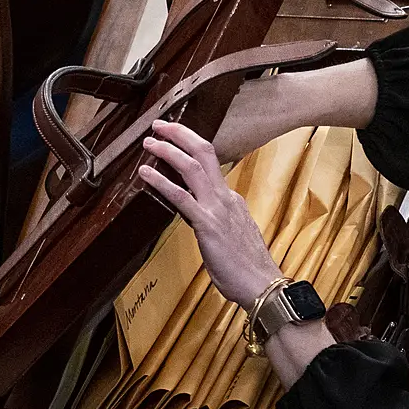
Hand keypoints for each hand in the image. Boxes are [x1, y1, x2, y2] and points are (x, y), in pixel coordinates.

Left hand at [138, 120, 280, 308]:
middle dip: (181, 134)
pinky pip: (181, 197)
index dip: (191, 147)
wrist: (262, 284)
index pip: (211, 164)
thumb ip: (220, 222)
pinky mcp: (207, 224)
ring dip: (169, 150)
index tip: (175, 138)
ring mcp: (217, 208)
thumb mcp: (234, 236)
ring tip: (149, 141)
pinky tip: (145, 172)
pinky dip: (161, 180)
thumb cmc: (247, 268)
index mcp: (232, 200)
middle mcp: (226, 197)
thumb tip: (205, 219)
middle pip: (205, 152)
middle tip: (160, 124)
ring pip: (193, 166)